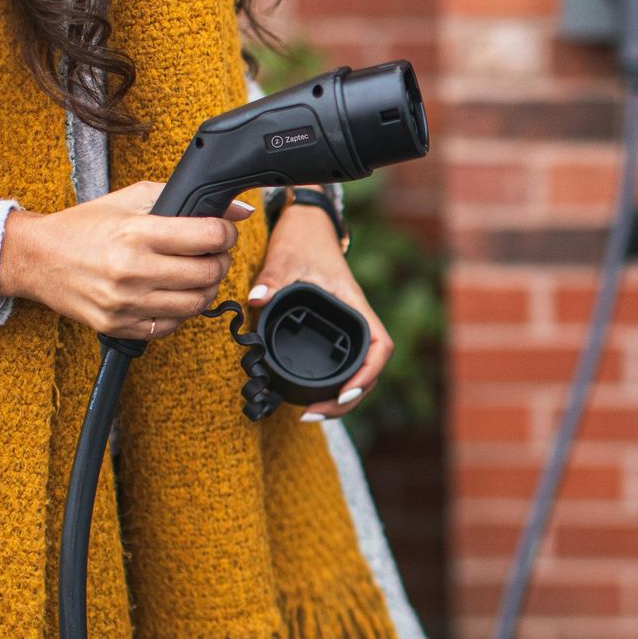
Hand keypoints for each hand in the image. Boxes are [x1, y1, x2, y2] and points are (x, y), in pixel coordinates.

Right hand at [0, 181, 253, 338]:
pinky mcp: (118, 326)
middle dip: (220, 261)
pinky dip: (180, 311)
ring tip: (197, 274)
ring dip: (206, 288)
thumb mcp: (131, 200)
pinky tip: (173, 294)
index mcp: (136, 234)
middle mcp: (132, 271)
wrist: (37, 258)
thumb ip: (183, 199)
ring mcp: (125, 303)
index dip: (226, 233)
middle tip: (214, 254)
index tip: (223, 232)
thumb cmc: (85, 226)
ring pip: (195, 305)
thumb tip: (238, 210)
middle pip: (208, 274)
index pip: (208, 237)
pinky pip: (170, 326)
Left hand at [248, 191, 390, 418]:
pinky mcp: (333, 329)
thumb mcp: (285, 257)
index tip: (344, 392)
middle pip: (370, 370)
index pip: (379, 346)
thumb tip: (258, 299)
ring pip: (358, 370)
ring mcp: (346, 326)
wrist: (307, 225)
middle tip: (315, 413)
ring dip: (341, 397)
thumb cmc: (303, 239)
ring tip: (312, 412)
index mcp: (353, 305)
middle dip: (348, 398)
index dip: (368, 374)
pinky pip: (343, 362)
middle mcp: (355, 319)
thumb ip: (272, 279)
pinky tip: (312, 396)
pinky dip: (333, 384)